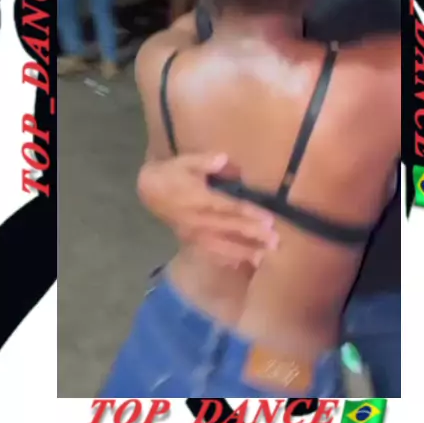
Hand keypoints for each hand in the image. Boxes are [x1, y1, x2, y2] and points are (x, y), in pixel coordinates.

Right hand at [137, 153, 278, 266]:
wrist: (148, 192)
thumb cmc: (171, 174)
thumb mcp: (183, 161)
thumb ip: (203, 161)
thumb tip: (222, 159)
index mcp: (197, 199)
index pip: (226, 208)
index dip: (247, 214)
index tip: (268, 220)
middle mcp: (196, 220)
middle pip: (228, 229)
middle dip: (252, 236)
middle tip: (275, 241)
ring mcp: (193, 234)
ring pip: (221, 246)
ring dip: (244, 252)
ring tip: (265, 257)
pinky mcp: (191, 242)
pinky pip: (211, 254)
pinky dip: (228, 259)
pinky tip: (245, 263)